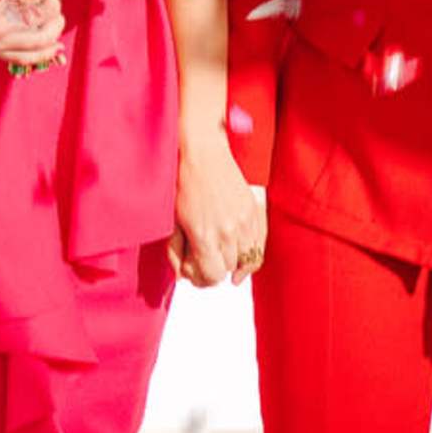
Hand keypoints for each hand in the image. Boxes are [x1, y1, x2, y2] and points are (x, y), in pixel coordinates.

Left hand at [173, 158, 266, 287]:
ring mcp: (244, 223)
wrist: (204, 155)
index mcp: (204, 235)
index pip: (211, 276)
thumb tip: (181, 277)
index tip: (193, 269)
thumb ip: (175, 253)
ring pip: (245, 261)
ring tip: (218, 252)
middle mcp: (227, 232)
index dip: (201, 278)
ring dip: (231, 261)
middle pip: (227, 270)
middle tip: (201, 257)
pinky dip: (249, 255)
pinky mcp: (255, 213)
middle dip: (213, 268)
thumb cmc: (184, 184)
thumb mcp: (172, 221)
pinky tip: (238, 254)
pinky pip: (259, 247)